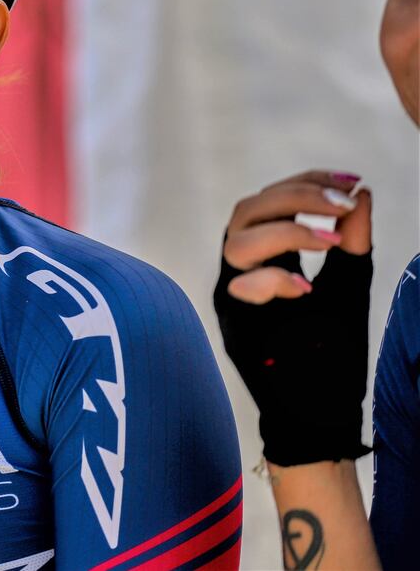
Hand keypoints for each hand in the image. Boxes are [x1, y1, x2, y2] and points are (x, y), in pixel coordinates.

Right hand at [214, 169, 372, 466]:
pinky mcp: (233, 327)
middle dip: (297, 199)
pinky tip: (307, 289)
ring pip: (236, 243)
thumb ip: (353, 241)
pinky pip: (239, 290)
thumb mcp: (350, 286)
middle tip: (343, 206)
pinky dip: (274, 281)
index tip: (352, 181)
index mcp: (266, 255)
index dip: (305, 183)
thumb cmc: (333, 352)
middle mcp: (241, 270)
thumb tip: (362, 194)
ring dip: (286, 232)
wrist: (322, 412)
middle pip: (247, 211)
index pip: (270, 200)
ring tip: (331, 242)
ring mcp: (232, 298)